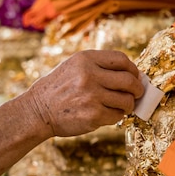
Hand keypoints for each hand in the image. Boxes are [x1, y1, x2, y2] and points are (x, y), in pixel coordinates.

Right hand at [24, 50, 144, 137]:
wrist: (37, 111)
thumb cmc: (58, 89)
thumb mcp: (73, 67)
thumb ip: (98, 66)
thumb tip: (132, 74)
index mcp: (85, 59)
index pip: (121, 59)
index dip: (132, 69)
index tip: (134, 76)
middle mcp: (89, 75)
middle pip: (129, 80)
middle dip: (138, 88)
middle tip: (137, 93)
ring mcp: (91, 95)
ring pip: (127, 99)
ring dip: (129, 104)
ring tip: (123, 105)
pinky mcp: (93, 115)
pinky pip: (117, 115)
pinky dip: (117, 116)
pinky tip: (110, 114)